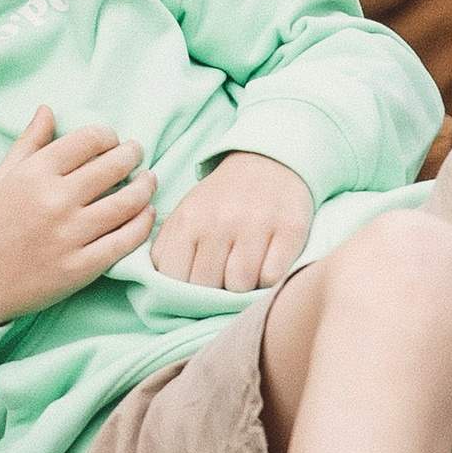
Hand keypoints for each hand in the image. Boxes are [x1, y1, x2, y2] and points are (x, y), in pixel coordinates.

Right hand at [0, 105, 158, 330]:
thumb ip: (28, 143)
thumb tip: (48, 109)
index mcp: (34, 174)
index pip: (88, 140)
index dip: (107, 135)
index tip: (112, 139)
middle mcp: (55, 201)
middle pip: (112, 167)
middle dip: (132, 154)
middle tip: (137, 152)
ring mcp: (70, 236)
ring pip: (127, 203)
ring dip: (145, 187)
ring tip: (150, 180)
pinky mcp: (81, 268)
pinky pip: (125, 241)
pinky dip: (143, 225)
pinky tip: (147, 214)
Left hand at [151, 152, 313, 292]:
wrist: (269, 161)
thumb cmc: (222, 200)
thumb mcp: (186, 214)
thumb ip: (169, 250)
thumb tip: (162, 291)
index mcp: (188, 219)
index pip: (175, 278)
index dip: (184, 290)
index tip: (197, 283)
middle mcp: (220, 220)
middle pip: (208, 286)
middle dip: (215, 290)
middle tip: (224, 277)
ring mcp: (256, 224)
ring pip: (241, 285)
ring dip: (244, 287)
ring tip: (246, 270)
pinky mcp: (290, 228)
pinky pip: (273, 277)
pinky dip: (270, 280)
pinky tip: (268, 264)